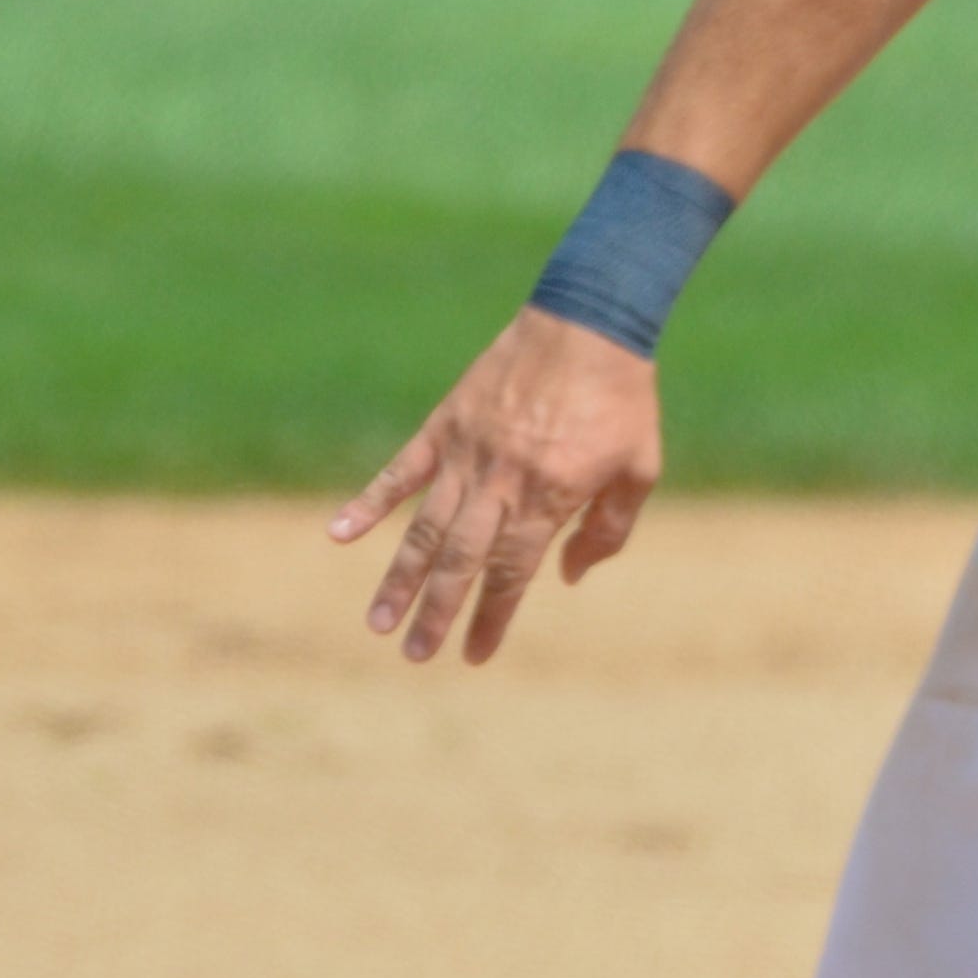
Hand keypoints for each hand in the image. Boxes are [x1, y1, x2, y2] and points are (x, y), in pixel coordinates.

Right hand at [331, 307, 663, 664]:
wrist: (589, 321)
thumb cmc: (623, 399)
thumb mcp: (639, 469)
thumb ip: (607, 529)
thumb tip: (568, 576)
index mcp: (548, 498)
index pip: (511, 574)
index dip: (491, 619)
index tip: (473, 656)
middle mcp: (500, 482)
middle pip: (459, 561)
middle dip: (434, 612)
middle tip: (412, 655)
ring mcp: (467, 452)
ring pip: (424, 527)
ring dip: (399, 577)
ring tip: (377, 621)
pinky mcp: (446, 423)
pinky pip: (401, 470)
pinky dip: (369, 503)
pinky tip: (338, 535)